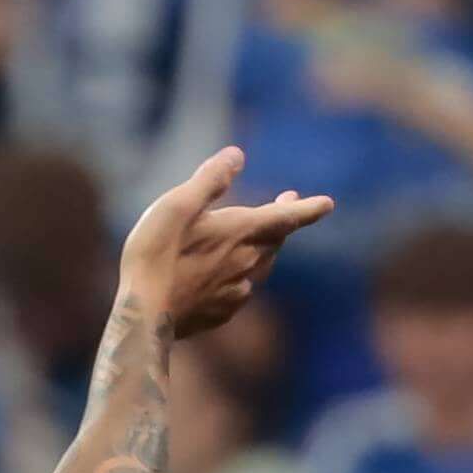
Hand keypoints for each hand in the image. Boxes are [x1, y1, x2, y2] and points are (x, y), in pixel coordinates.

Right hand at [117, 146, 334, 341]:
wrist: (143, 317)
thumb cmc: (155, 255)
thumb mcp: (177, 204)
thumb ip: (210, 179)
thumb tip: (238, 155)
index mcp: (239, 232)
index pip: (285, 217)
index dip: (307, 209)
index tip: (328, 204)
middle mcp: (245, 263)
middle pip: (275, 241)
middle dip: (284, 221)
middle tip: (288, 204)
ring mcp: (235, 291)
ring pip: (261, 265)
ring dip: (266, 247)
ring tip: (263, 238)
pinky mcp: (220, 312)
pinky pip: (242, 290)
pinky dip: (243, 275)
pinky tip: (233, 277)